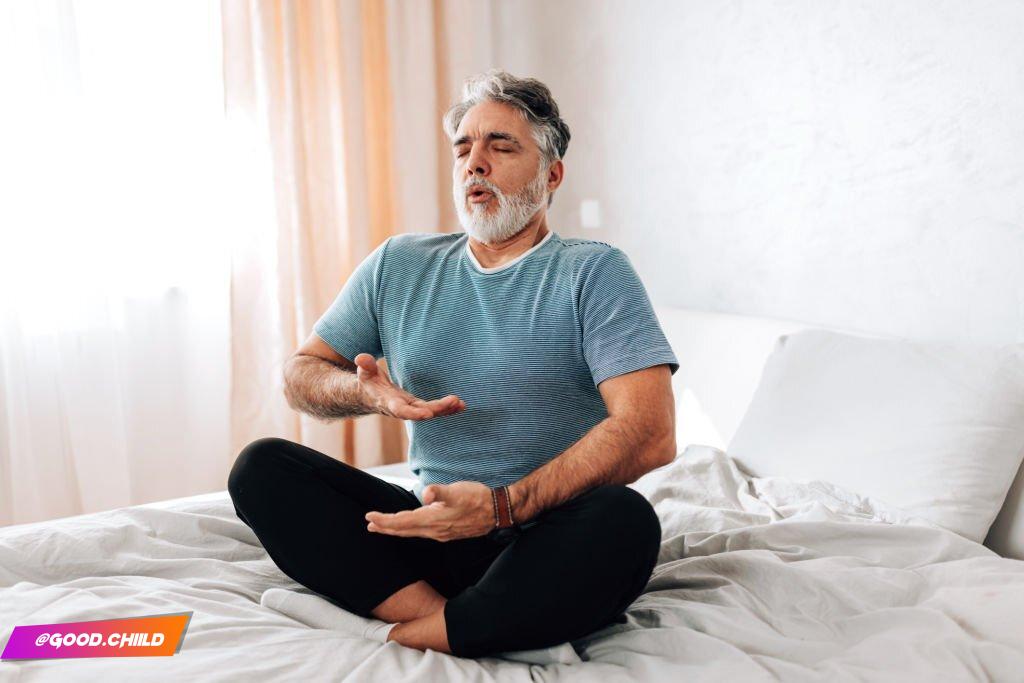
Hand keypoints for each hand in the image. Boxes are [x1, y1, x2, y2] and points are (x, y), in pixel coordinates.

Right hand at [354, 353, 464, 420]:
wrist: (370, 397)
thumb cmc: (369, 382)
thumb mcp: (365, 373)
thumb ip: (365, 366)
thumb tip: (361, 358)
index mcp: (388, 403)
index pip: (401, 410)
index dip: (413, 413)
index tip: (427, 414)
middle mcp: (402, 408)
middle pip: (421, 412)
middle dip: (437, 409)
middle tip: (453, 402)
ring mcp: (412, 408)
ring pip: (430, 412)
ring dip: (446, 410)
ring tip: (460, 403)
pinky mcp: (419, 407)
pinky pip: (435, 410)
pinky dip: (448, 409)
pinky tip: (462, 405)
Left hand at [365, 481, 494, 541]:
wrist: (497, 512)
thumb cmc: (477, 498)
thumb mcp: (458, 490)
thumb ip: (440, 492)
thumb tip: (425, 492)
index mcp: (432, 520)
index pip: (402, 522)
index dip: (384, 520)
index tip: (369, 517)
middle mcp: (434, 530)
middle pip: (404, 530)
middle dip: (386, 527)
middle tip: (370, 525)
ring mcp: (441, 533)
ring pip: (412, 533)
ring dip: (397, 530)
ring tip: (385, 527)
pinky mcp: (448, 532)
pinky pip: (422, 533)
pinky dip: (410, 530)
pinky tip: (412, 527)